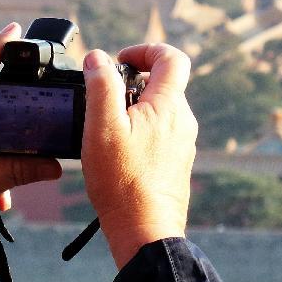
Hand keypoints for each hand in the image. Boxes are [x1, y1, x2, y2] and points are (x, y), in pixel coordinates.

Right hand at [80, 44, 196, 268]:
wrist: (145, 230)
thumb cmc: (122, 181)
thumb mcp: (102, 127)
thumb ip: (100, 86)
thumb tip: (98, 58)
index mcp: (169, 106)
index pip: (172, 58)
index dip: (146, 50)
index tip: (120, 61)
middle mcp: (183, 121)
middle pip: (163, 84)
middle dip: (132, 82)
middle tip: (104, 99)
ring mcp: (183, 144)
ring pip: (161, 110)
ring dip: (135, 108)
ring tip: (107, 129)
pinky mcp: (177, 163)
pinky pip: (161, 134)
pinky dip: (141, 131)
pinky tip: (118, 152)